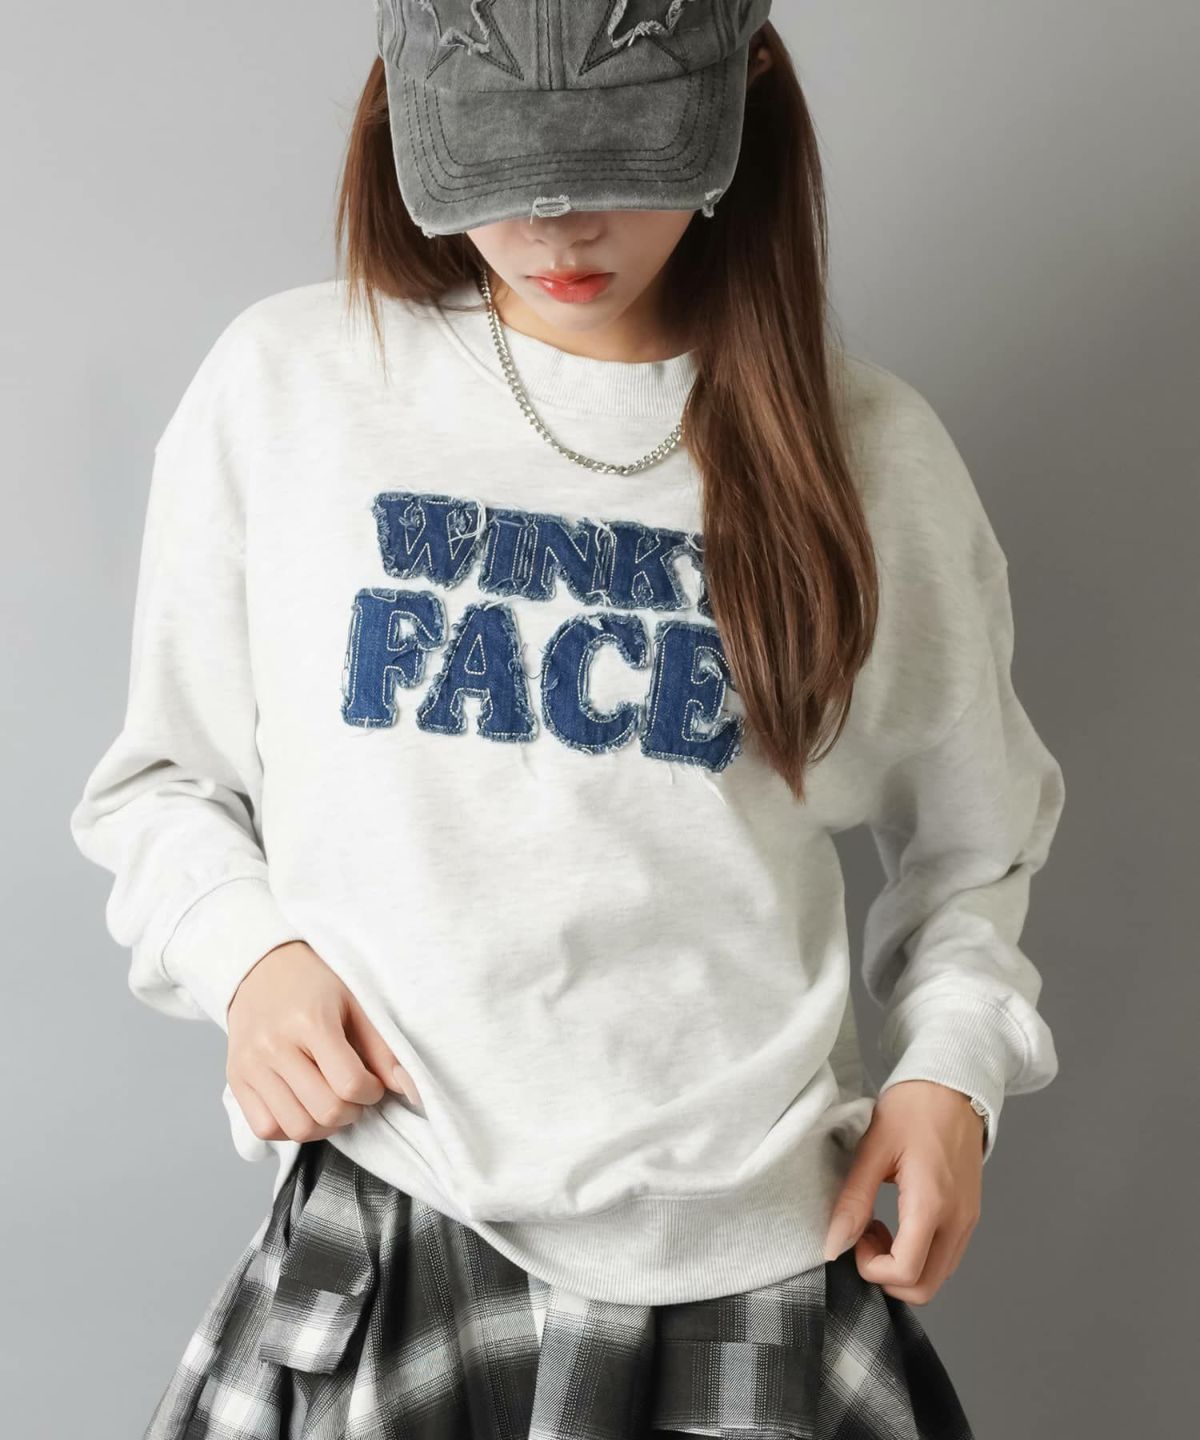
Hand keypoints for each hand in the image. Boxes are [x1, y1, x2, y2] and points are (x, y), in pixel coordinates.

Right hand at [225, 940, 422, 1142]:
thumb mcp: (356, 1001)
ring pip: (296, 1128)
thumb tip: (410, 1089)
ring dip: (324, 1126)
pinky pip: (265, 1128)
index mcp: (309, 1021)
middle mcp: (274, 1046)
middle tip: (356, 1094)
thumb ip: (383, 1047)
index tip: (374, 1083)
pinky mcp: (236, 1079)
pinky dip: (290, 1128)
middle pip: (325, 1111)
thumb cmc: (315, 982)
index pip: (349, 1083)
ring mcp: (250, 1065)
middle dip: (352, 1111)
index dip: (372, 1092)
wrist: (261, 966)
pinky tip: (304, 1106)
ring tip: (332, 1101)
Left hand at [821, 1079, 984, 1303]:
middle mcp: (958, 1221)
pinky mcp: (970, 1215)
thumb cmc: (914, 1108)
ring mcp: (968, 1220)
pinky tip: (899, 1221)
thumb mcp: (874, 1149)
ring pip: (937, 1276)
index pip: (906, 1272)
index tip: (855, 1235)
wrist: (953, 1085)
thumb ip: (853, 1200)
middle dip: (887, 1275)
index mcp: (932, 1204)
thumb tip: (833, 1245)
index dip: (871, 1268)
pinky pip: (945, 1256)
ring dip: (903, 1266)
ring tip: (878, 1224)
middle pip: (925, 1288)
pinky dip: (919, 1254)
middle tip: (864, 1234)